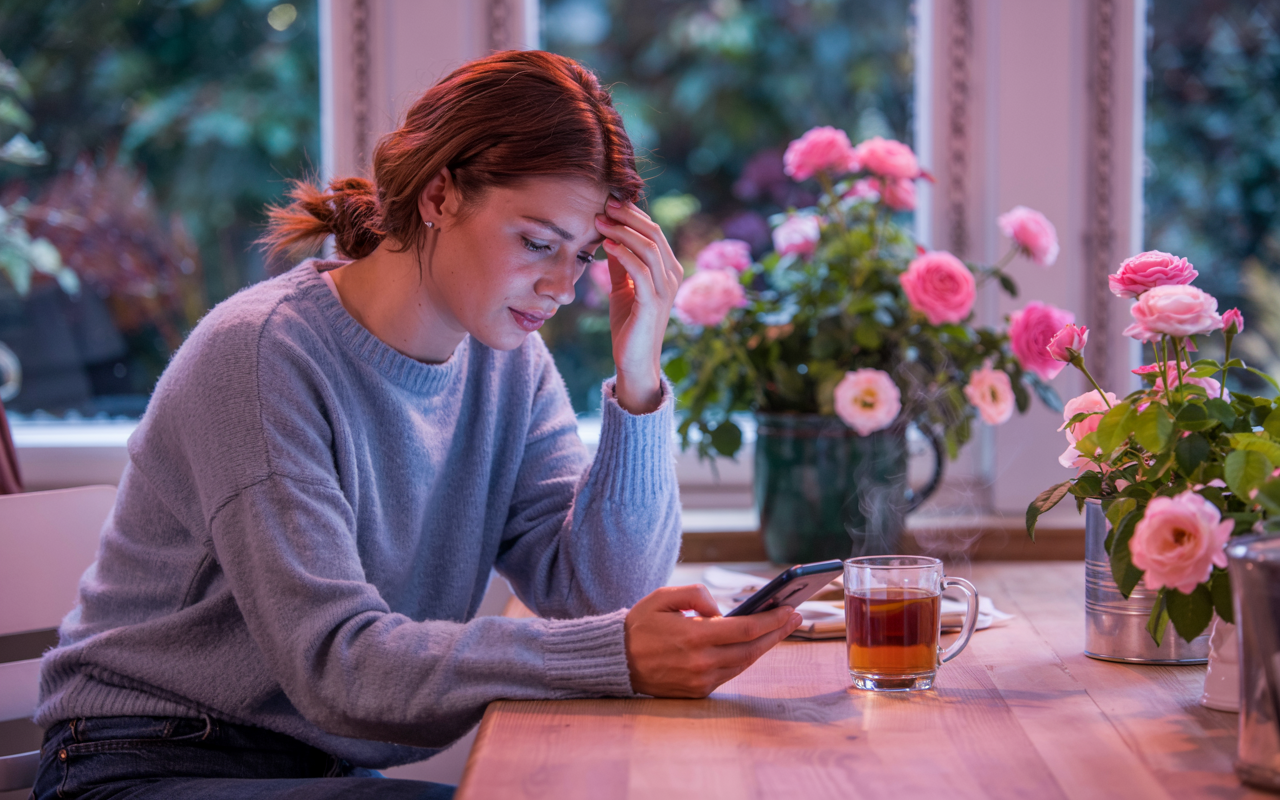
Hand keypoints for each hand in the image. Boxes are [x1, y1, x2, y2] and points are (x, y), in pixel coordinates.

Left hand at [595, 199, 682, 414]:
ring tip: (599, 222)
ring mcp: (665, 289)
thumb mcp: (624, 288)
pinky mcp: (653, 303)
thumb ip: (621, 264)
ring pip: (648, 247)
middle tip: (603, 204)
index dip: (632, 214)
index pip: (653, 231)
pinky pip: (640, 270)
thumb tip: (610, 236)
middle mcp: (672, 275)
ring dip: (621, 231)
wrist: (634, 361)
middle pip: (653, 233)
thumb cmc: (629, 325)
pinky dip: (622, 253)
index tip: (608, 202)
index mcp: (668, 269)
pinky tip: (605, 245)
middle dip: (627, 216)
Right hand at [623, 585, 802, 697]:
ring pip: (744, 662)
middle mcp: (701, 663)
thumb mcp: (663, 597)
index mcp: (694, 637)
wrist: (615, 661)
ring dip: (765, 646)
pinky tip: (754, 645)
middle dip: (777, 632)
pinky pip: (730, 673)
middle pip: (753, 649)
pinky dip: (745, 658)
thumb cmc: (639, 626)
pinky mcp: (698, 691)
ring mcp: (700, 681)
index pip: (746, 628)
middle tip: (795, 617)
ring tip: (779, 629)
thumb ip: (697, 595)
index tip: (790, 608)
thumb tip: (723, 610)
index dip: (772, 619)